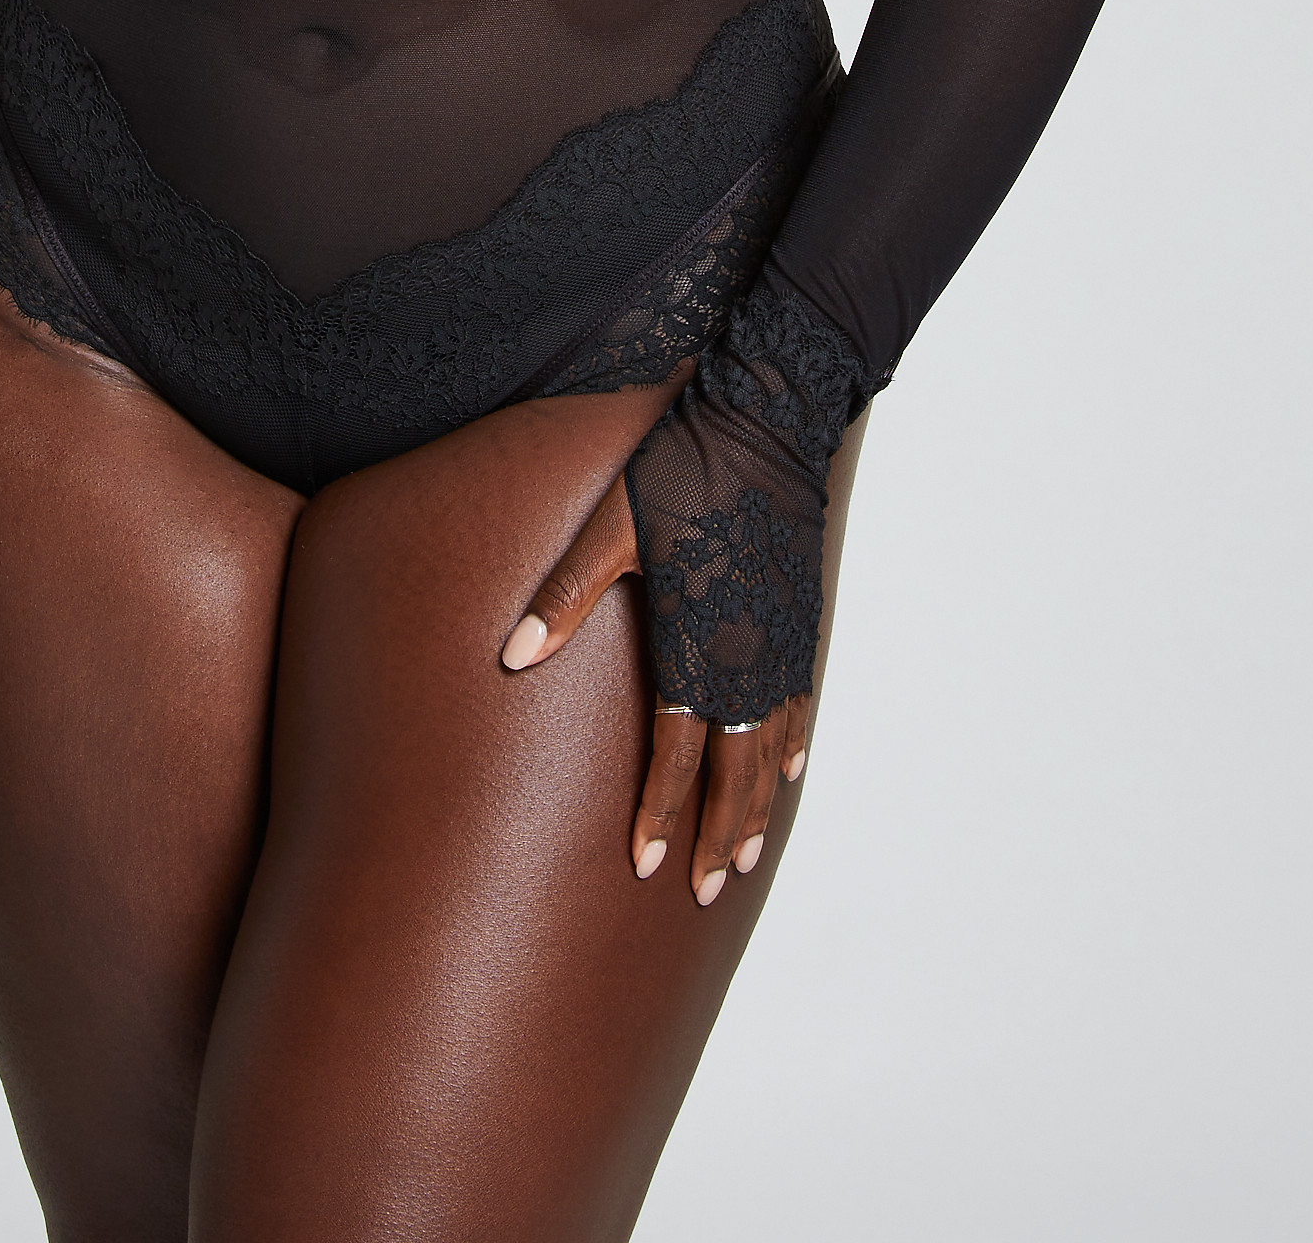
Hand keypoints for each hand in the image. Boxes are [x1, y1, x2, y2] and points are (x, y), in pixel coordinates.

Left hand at [498, 473, 815, 906]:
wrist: (767, 422)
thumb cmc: (679, 468)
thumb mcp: (610, 526)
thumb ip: (565, 596)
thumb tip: (511, 656)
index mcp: (696, 641)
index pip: (678, 752)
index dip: (661, 812)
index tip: (645, 864)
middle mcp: (747, 654)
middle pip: (736, 770)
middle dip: (720, 836)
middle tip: (707, 891)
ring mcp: (781, 640)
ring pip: (774, 747)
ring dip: (761, 806)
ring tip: (747, 856)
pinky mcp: (801, 617)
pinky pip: (802, 702)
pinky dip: (794, 745)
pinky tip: (788, 770)